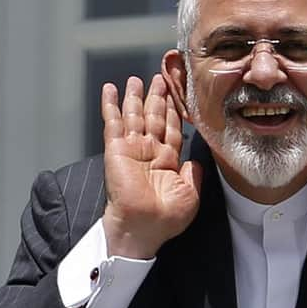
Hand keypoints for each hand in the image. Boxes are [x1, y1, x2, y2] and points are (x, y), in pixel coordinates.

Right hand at [101, 75, 201, 258]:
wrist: (142, 229)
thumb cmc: (164, 220)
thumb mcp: (190, 195)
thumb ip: (193, 174)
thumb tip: (196, 162)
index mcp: (167, 161)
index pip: (172, 129)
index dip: (174, 111)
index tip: (176, 95)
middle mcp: (149, 152)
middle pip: (155, 117)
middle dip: (157, 97)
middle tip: (160, 78)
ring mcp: (132, 149)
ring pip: (135, 115)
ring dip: (135, 96)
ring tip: (137, 79)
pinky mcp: (116, 150)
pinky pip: (113, 123)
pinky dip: (111, 105)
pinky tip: (110, 89)